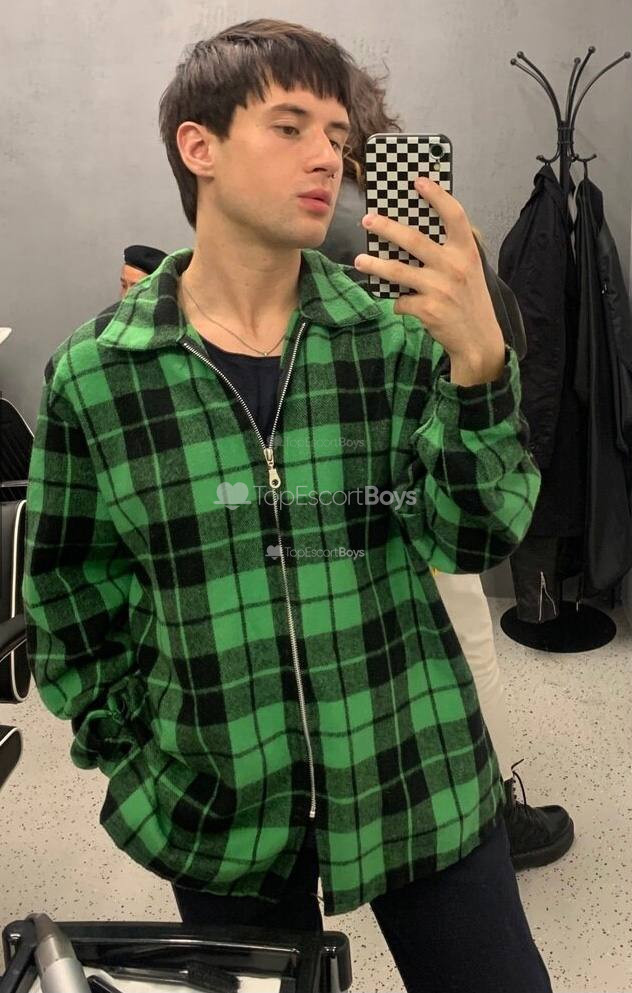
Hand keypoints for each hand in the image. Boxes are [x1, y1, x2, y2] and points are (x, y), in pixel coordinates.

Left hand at [354, 178, 505, 383]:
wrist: (478, 340)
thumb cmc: (469, 301)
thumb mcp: (469, 271)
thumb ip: (449, 253)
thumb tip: (412, 237)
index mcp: (467, 252)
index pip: (454, 215)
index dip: (436, 195)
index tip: (417, 181)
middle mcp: (454, 267)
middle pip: (414, 240)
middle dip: (387, 228)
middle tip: (368, 220)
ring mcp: (440, 288)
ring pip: (397, 271)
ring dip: (374, 265)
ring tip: (359, 260)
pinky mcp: (428, 309)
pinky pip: (400, 301)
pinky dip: (397, 303)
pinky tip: (401, 304)